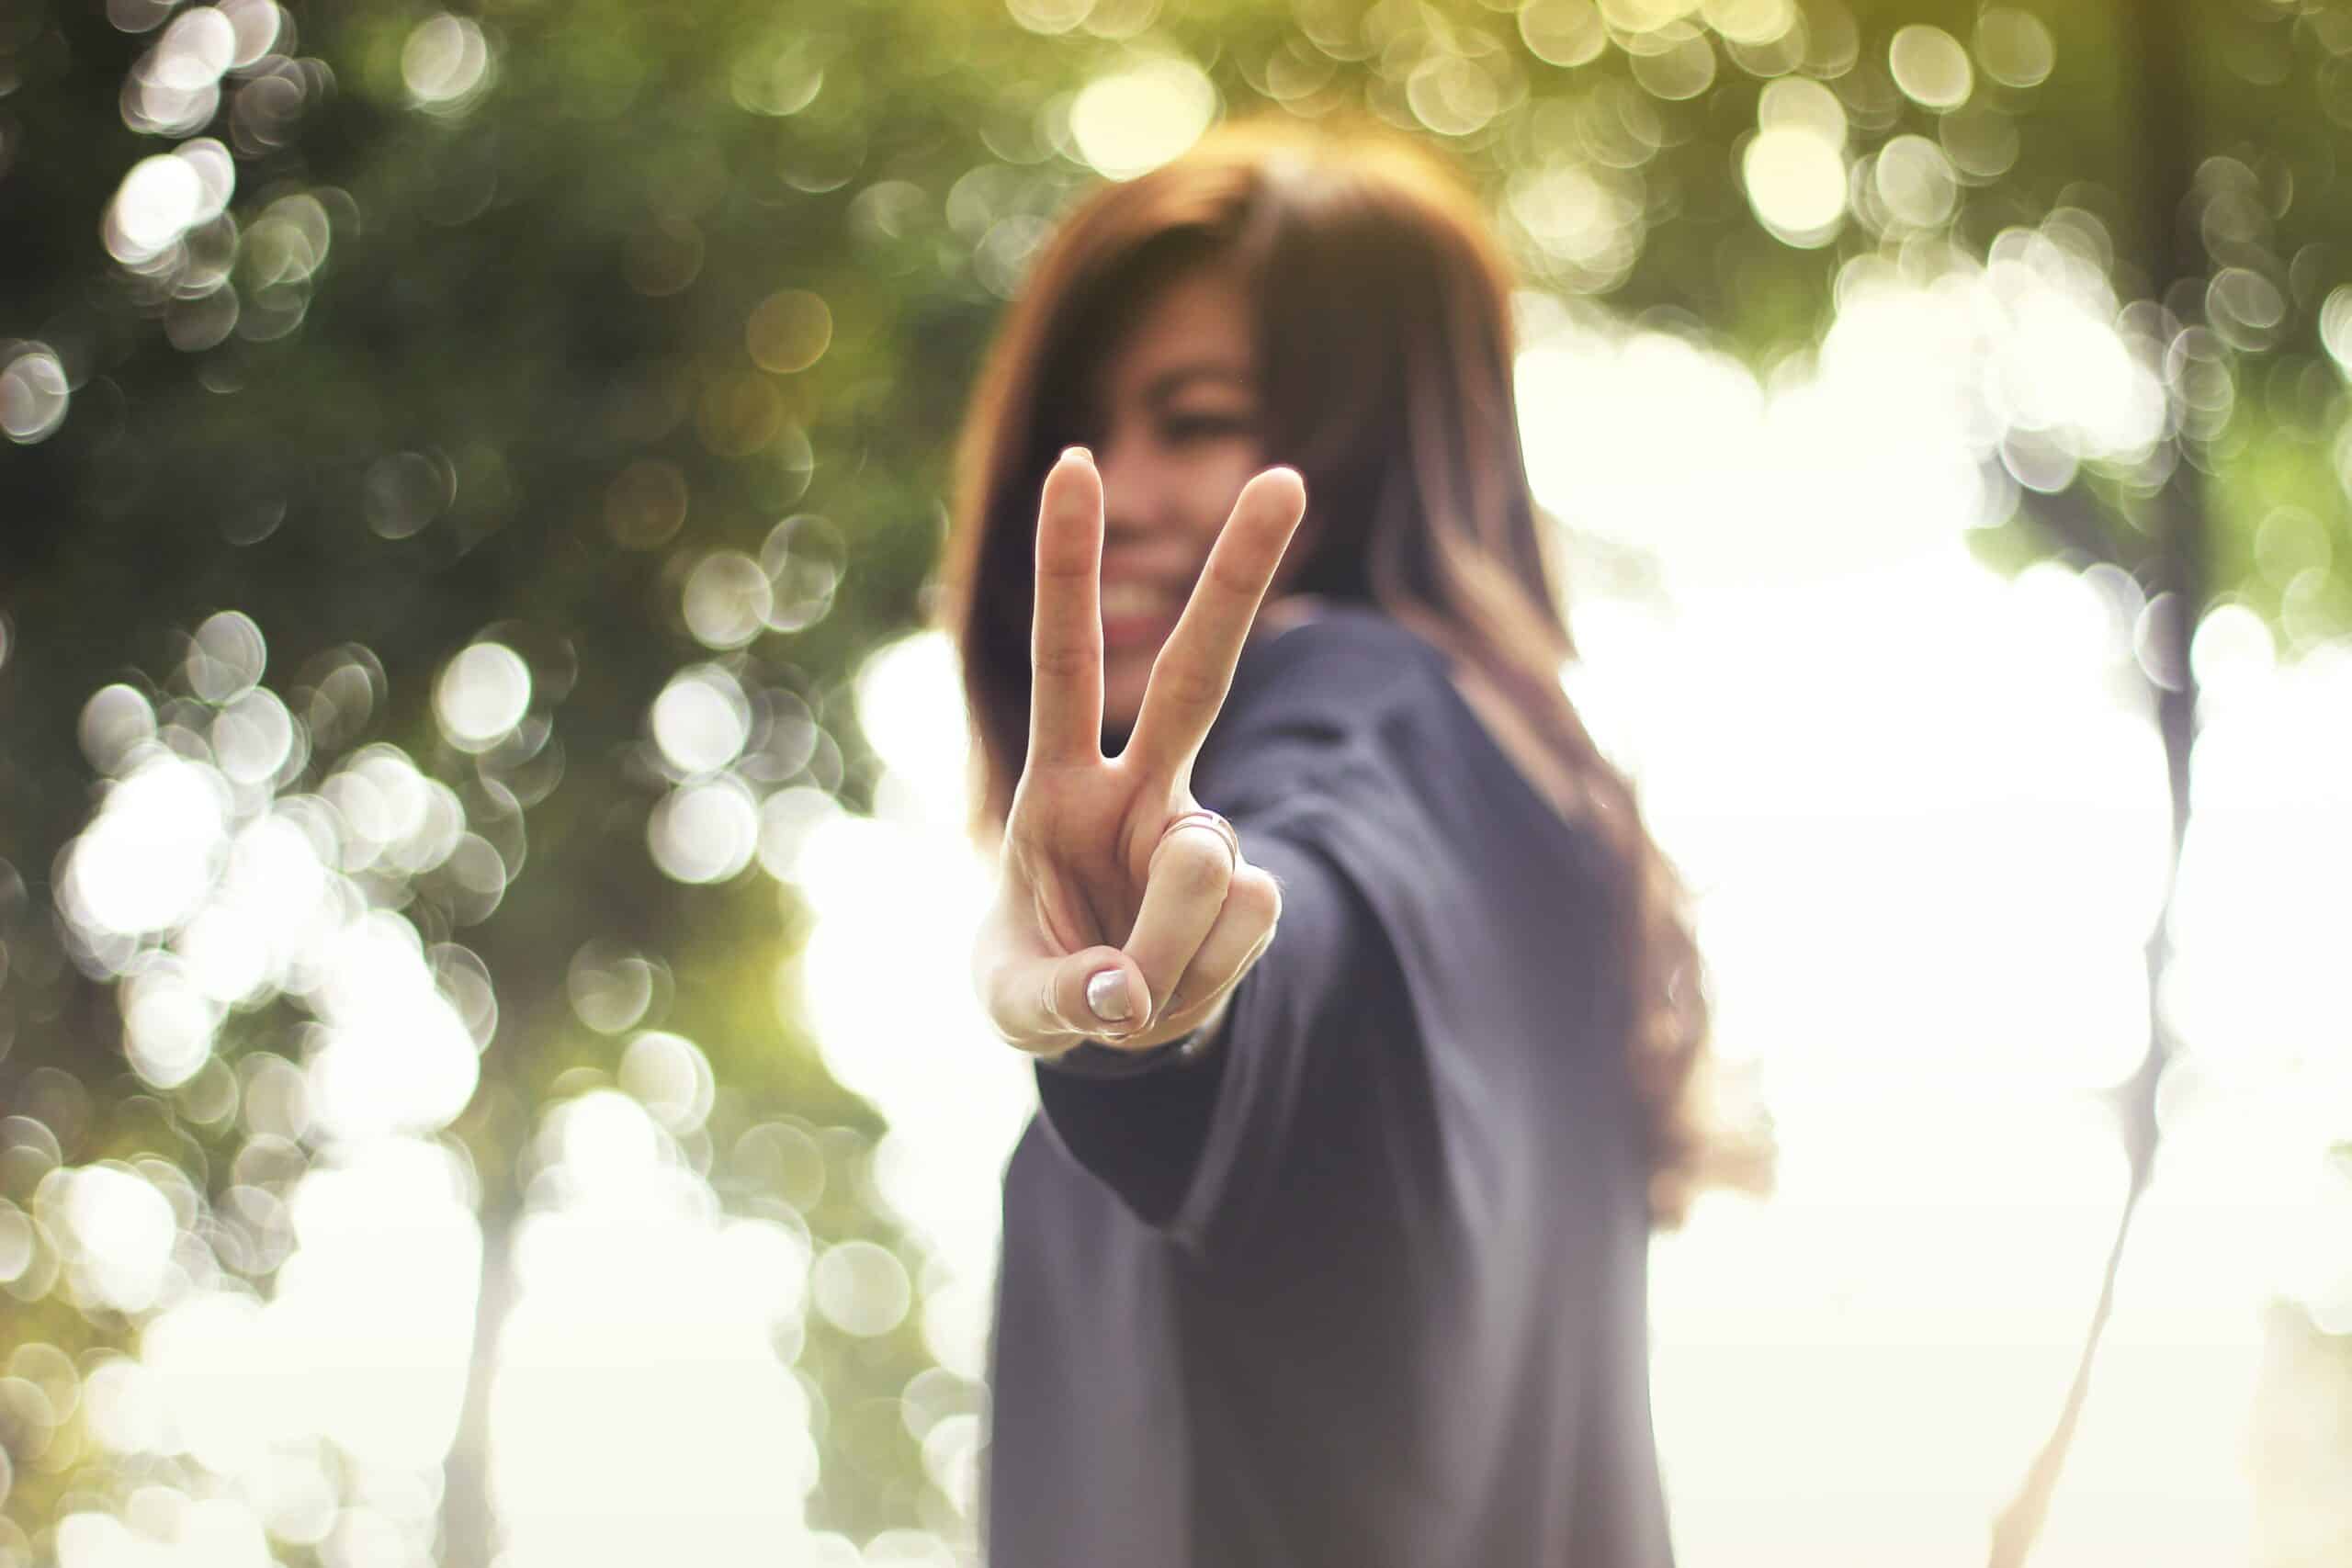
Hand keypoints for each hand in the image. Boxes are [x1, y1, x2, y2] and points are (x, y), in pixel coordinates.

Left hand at [972, 446, 1307, 1056]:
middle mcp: (1144, 788)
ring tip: (1129, 985)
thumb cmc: (1044, 981)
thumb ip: (1063, 996)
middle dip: (1239, 576)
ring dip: (1163, 946)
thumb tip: (1131, 992)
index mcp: (1062, 783)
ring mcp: (1204, 837)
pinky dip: (1197, 978)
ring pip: (1203, 864)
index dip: (1069, 567)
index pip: (1067, 661)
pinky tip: (1172, 988)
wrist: (1110, 1029)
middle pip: (1197, 673)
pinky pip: (1241, 926)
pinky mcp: (1254, 894)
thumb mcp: (1018, 1002)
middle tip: (1283, 478)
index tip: (1076, 461)